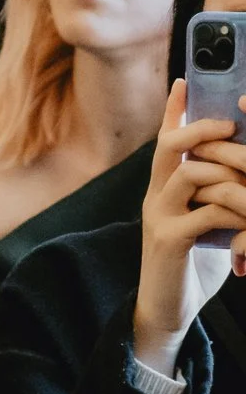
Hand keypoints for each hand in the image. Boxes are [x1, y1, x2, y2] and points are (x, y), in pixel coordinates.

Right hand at [132, 79, 245, 375]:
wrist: (167, 310)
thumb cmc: (194, 265)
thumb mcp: (208, 223)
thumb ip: (218, 196)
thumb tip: (242, 170)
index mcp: (164, 190)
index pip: (166, 142)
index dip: (174, 111)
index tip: (183, 82)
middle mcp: (156, 198)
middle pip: (171, 147)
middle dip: (203, 130)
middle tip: (230, 124)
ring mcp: (159, 218)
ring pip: (195, 175)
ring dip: (234, 178)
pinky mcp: (169, 240)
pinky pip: (209, 211)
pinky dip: (238, 214)